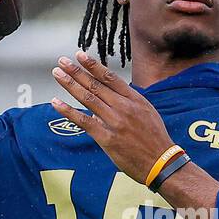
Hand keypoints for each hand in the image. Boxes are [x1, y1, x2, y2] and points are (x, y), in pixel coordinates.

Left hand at [49, 50, 176, 185]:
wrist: (162, 163)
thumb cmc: (155, 140)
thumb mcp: (147, 114)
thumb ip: (127, 104)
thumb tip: (104, 102)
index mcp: (134, 99)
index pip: (110, 77)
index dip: (93, 65)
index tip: (80, 55)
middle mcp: (124, 107)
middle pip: (95, 84)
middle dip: (76, 71)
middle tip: (62, 62)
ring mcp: (114, 122)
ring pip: (88, 98)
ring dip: (70, 84)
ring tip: (57, 74)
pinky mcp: (106, 138)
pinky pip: (83, 121)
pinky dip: (68, 110)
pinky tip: (56, 102)